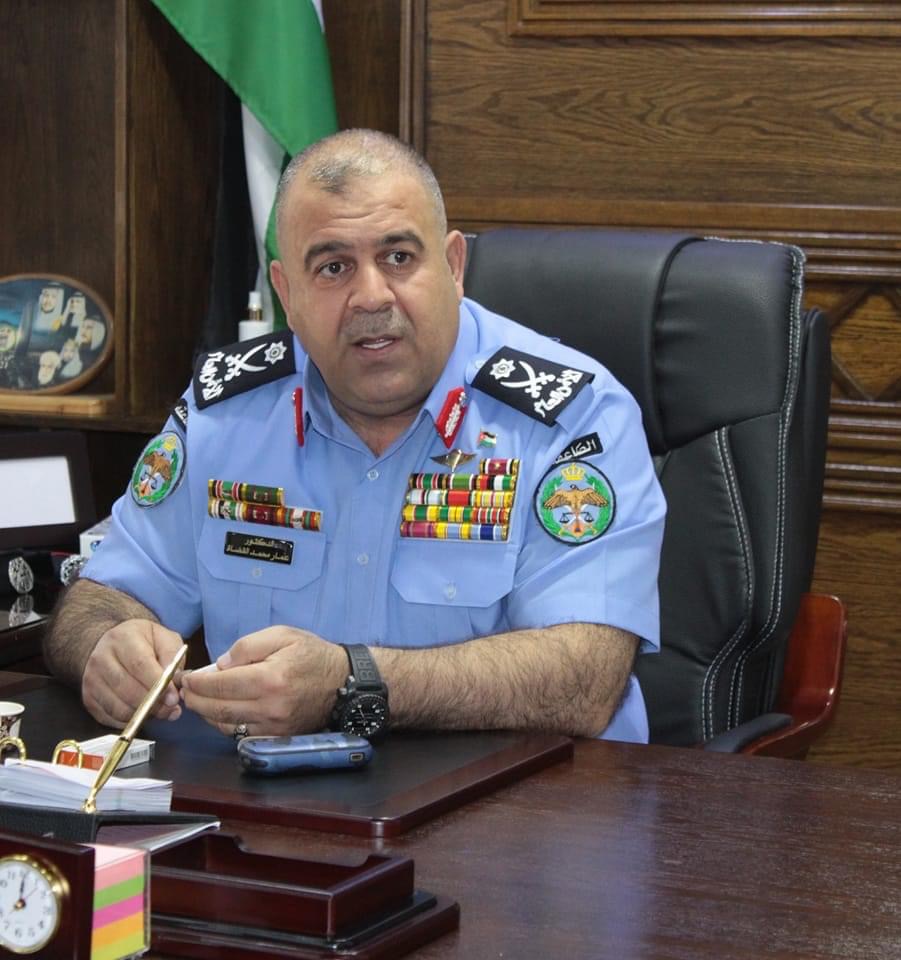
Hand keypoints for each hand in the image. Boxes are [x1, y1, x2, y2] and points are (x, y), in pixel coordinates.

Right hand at [81, 619, 184, 727]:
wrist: (115, 644)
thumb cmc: (145, 642)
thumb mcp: (165, 639)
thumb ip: (173, 658)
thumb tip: (175, 683)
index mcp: (123, 638)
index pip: (139, 665)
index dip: (157, 685)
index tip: (173, 698)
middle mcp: (101, 658)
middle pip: (126, 688)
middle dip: (152, 704)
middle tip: (170, 710)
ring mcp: (92, 679)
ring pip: (117, 706)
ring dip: (141, 715)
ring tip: (160, 712)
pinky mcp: (88, 697)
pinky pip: (109, 717)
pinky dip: (128, 720)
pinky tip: (143, 714)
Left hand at [179, 627, 345, 736]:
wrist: (342, 682)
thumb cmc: (311, 654)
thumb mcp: (282, 635)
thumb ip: (247, 646)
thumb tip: (220, 665)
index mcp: (270, 678)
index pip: (221, 684)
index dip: (198, 682)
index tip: (187, 678)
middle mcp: (270, 707)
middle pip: (219, 709)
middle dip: (196, 700)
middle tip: (185, 690)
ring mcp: (274, 726)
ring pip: (226, 725)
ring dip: (207, 714)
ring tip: (199, 700)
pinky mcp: (277, 737)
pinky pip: (241, 735)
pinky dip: (225, 724)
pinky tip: (221, 711)